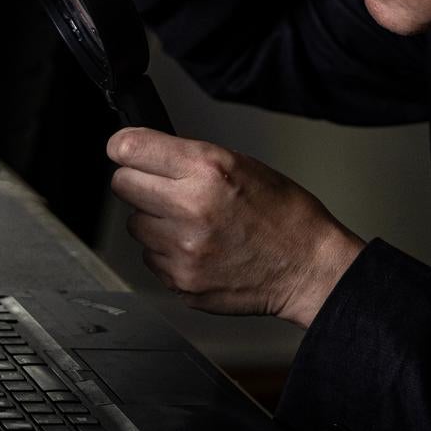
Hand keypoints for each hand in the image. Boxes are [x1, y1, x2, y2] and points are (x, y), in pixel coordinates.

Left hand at [106, 126, 363, 327]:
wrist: (308, 268)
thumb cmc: (284, 214)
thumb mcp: (241, 164)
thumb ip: (189, 159)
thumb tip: (146, 156)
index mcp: (206, 170)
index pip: (128, 149)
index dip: (125, 148)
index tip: (126, 151)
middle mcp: (190, 209)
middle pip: (122, 186)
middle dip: (139, 183)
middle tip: (165, 189)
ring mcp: (182, 251)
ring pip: (135, 225)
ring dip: (154, 221)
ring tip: (191, 224)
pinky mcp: (180, 282)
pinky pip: (151, 258)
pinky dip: (167, 253)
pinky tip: (198, 248)